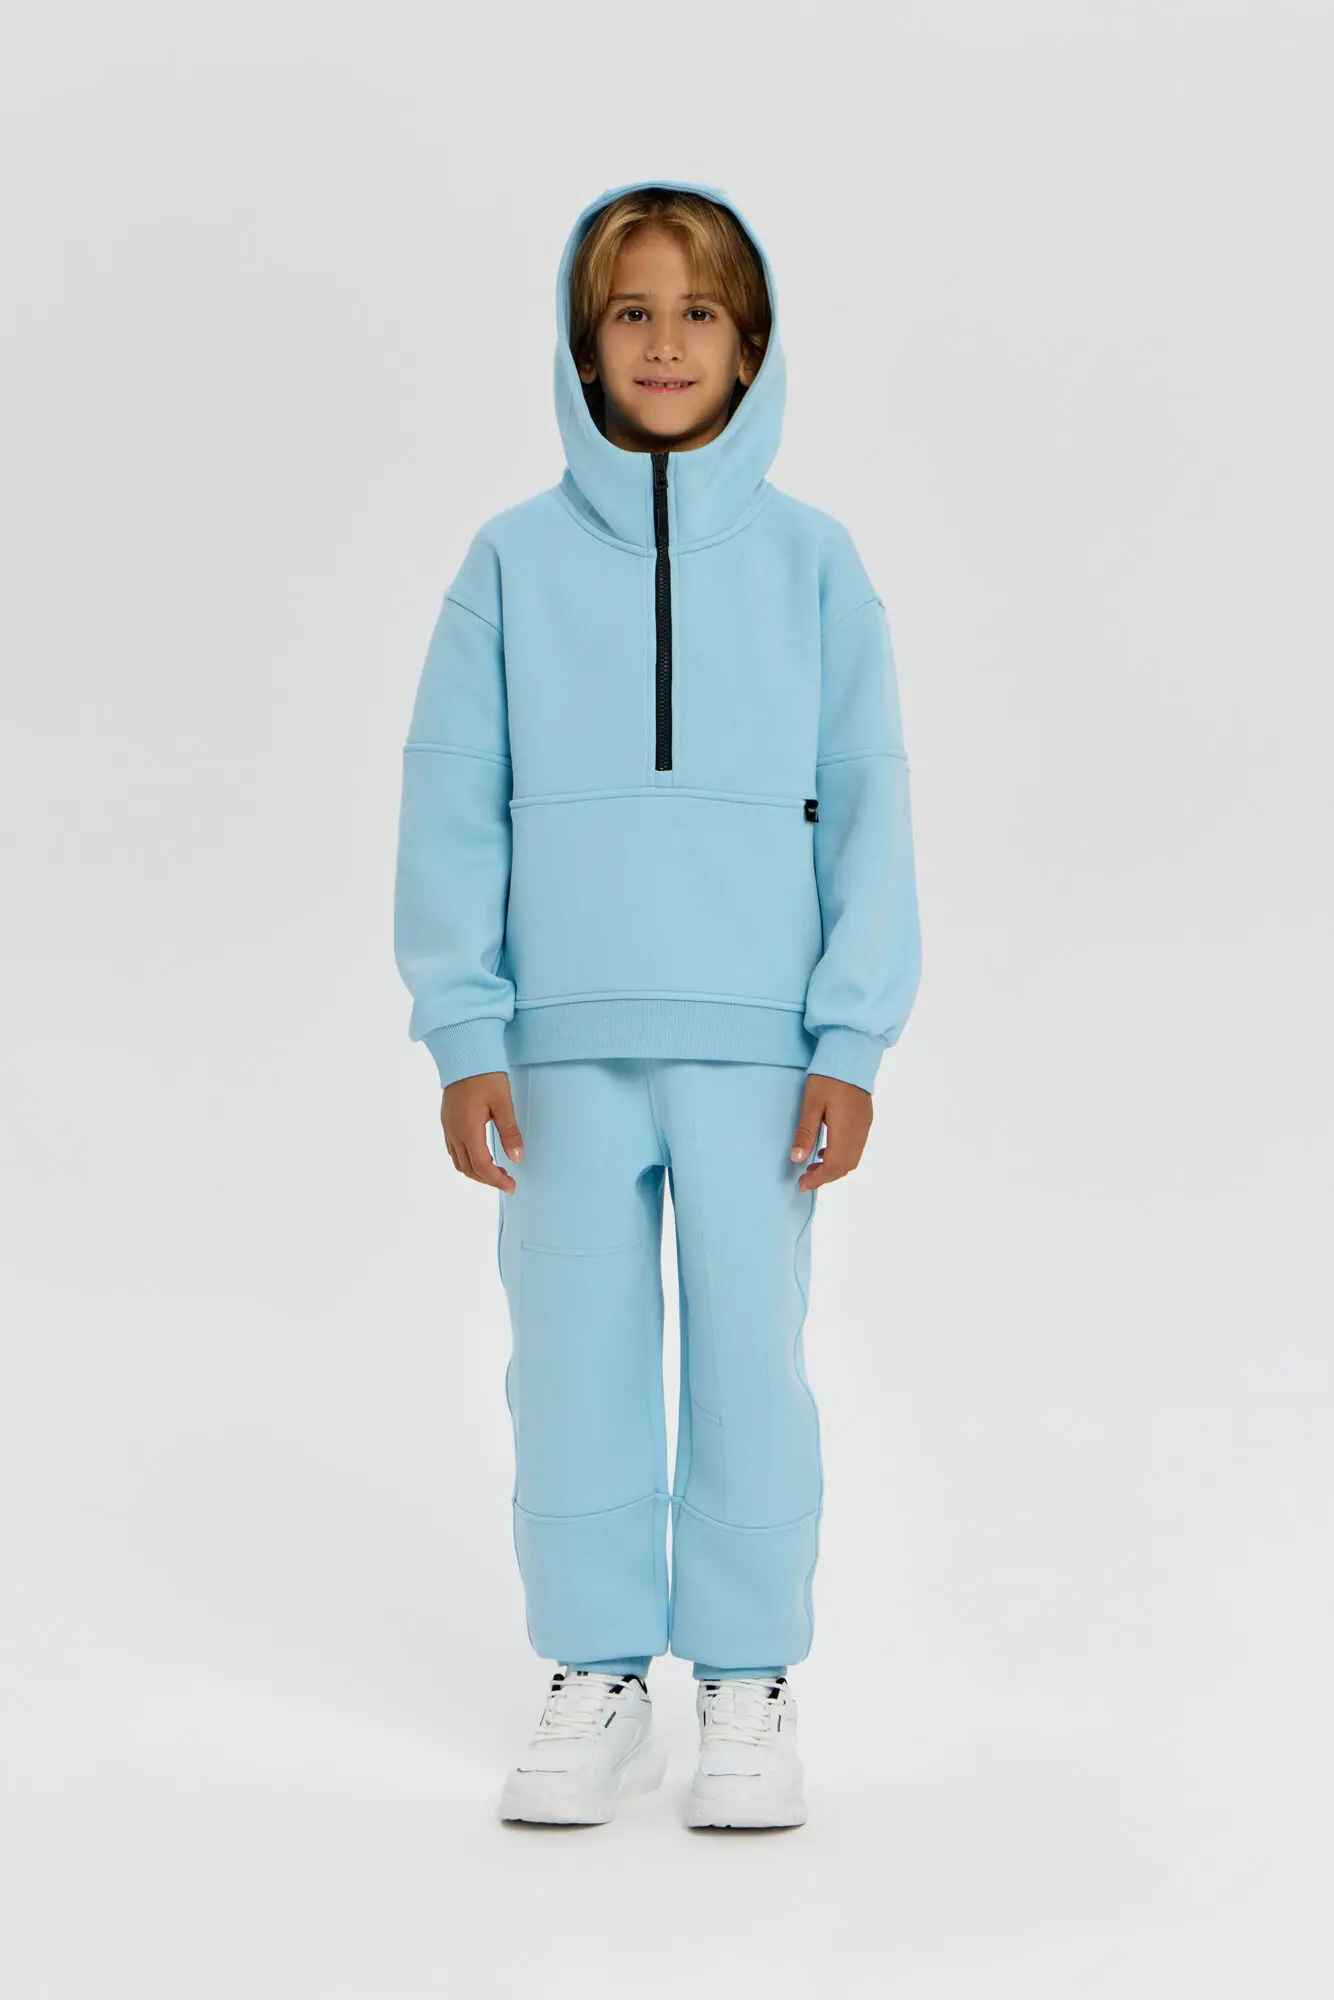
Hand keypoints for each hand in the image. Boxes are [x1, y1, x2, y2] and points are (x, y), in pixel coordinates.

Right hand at [441, 1072, 523, 1192]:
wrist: (464, 1055)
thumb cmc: (485, 1076)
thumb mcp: (503, 1103)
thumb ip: (510, 1132)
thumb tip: (517, 1157)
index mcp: (468, 1130)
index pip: (481, 1166)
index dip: (496, 1180)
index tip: (511, 1187)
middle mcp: (454, 1132)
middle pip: (468, 1168)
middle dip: (487, 1179)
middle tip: (507, 1181)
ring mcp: (447, 1127)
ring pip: (458, 1161)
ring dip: (476, 1171)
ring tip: (496, 1171)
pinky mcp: (447, 1121)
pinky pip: (453, 1150)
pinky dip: (467, 1160)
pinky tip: (481, 1155)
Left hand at [789, 1073, 872, 1190]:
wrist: (851, 1055)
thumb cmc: (828, 1078)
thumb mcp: (811, 1104)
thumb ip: (805, 1133)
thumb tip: (797, 1159)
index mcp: (845, 1131)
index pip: (834, 1166)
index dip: (818, 1179)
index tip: (802, 1185)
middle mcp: (859, 1133)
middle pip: (845, 1166)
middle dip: (826, 1176)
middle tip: (805, 1179)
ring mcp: (864, 1126)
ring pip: (852, 1159)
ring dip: (834, 1168)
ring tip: (813, 1166)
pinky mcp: (865, 1120)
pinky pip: (856, 1147)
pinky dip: (842, 1156)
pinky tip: (826, 1150)